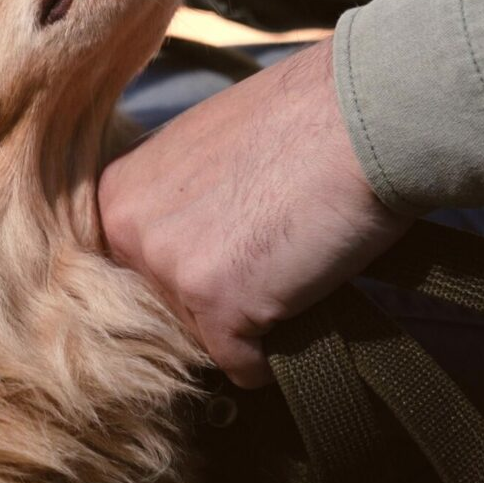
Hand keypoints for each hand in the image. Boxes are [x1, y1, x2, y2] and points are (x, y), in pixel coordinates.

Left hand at [99, 40, 413, 386]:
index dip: (195, 266)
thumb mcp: (206, 151)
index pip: (139, 271)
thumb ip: (178, 204)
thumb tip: (188, 253)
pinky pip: (244, 367)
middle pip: (167, 310)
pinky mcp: (217, 304)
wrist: (364, 116)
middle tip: (270, 249)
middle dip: (219, 297)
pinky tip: (303, 290)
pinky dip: (280, 351)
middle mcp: (128, 230)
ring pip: (205, 340)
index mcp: (118, 191)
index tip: (234, 245)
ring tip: (291, 258)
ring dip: (251, 318)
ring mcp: (169, 268)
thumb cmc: (303, 121)